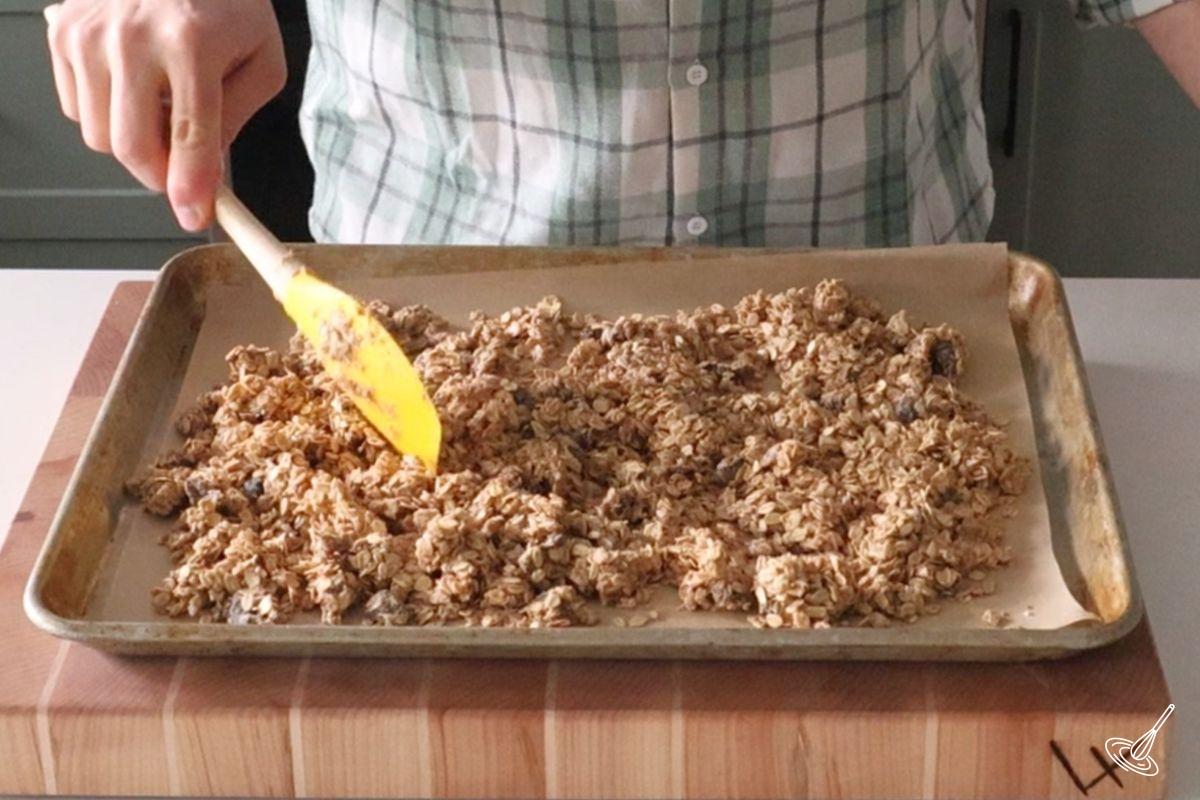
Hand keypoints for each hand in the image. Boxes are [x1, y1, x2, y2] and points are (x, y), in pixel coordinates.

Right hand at [44, 0, 285, 230]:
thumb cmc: (227, 3)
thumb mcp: (261, 59)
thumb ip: (237, 118)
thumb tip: (206, 171)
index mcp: (191, 43)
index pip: (189, 136)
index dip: (191, 186)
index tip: (193, 216)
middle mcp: (132, 36)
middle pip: (131, 146)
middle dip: (159, 176)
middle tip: (182, 173)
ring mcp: (90, 33)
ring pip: (100, 135)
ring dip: (134, 141)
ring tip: (163, 108)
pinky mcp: (63, 32)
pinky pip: (78, 108)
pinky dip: (108, 113)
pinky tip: (134, 86)